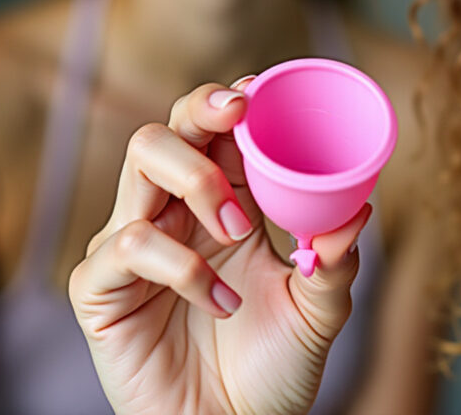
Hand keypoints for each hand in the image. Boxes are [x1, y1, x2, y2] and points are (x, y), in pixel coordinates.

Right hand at [69, 80, 371, 414]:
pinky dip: (181, 266)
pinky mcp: (101, 289)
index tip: (258, 90)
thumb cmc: (272, 371)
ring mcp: (132, 247)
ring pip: (139, 167)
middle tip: (240, 119)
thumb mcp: (319, 312)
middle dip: (200, 112)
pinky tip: (219, 301)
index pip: (215, 133)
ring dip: (197, 181)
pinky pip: (127, 245)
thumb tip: (358, 210)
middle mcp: (174, 216)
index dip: (230, 102)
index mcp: (225, 206)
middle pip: (166, 130)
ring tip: (240, 229)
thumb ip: (336, 263)